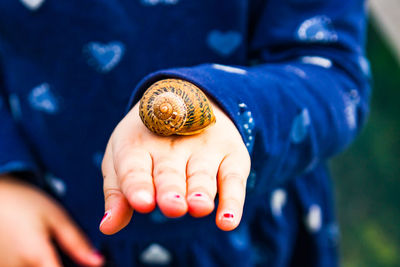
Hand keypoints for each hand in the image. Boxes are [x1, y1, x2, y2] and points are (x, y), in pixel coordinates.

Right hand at [0, 176, 103, 266]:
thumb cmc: (23, 203)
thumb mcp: (55, 217)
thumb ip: (76, 242)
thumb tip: (98, 261)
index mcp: (35, 257)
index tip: (84, 264)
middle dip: (60, 264)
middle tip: (61, 248)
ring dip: (48, 264)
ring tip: (48, 246)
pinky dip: (35, 263)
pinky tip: (35, 251)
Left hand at [100, 99, 250, 233]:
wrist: (188, 101)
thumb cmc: (148, 141)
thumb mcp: (124, 160)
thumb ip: (118, 193)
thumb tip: (107, 226)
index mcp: (138, 147)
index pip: (134, 168)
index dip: (137, 185)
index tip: (142, 203)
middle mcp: (171, 147)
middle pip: (169, 173)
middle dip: (171, 190)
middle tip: (172, 206)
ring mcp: (203, 149)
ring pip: (201, 174)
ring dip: (200, 191)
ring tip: (199, 206)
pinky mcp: (230, 154)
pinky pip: (233, 179)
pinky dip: (232, 200)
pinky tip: (228, 220)